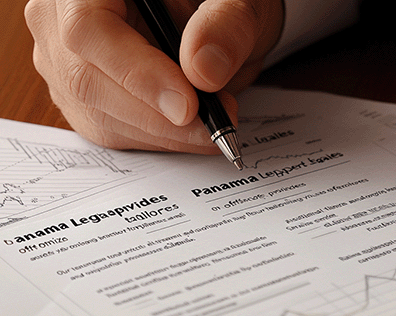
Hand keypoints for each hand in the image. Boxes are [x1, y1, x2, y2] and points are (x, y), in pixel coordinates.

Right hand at [24, 0, 282, 152]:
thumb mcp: (236, 5)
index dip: (137, 74)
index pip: (88, 30)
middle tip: (214, 124)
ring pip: (98, 114)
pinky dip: (157, 138)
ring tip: (212, 124)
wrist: (211, 26)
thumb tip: (204, 73)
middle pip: (87, 79)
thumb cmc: (216, 7)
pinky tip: (189, 129)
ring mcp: (63, 60)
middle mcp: (62, 19)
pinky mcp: (80, 96)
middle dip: (158, 115)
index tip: (188, 106)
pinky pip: (109, 130)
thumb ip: (226, 27)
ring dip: (163, 133)